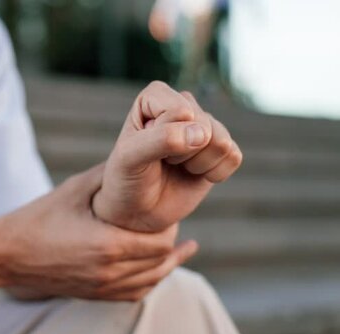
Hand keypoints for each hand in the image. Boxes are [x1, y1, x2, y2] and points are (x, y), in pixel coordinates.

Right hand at [0, 164, 197, 300]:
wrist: (7, 254)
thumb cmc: (39, 218)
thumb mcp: (75, 190)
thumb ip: (109, 176)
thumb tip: (137, 156)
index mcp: (108, 245)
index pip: (161, 243)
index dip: (171, 228)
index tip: (171, 213)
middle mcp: (110, 271)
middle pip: (160, 261)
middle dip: (172, 243)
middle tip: (174, 223)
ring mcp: (103, 287)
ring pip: (151, 280)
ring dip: (166, 263)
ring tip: (183, 248)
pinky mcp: (95, 295)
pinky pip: (135, 293)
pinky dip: (150, 279)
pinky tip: (156, 269)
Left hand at [92, 81, 242, 232]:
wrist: (136, 209)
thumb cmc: (128, 177)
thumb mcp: (131, 157)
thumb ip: (162, 139)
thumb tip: (202, 134)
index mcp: (156, 96)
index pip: (180, 111)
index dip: (163, 137)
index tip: (143, 148)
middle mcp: (184, 104)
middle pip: (204, 126)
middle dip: (181, 153)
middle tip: (160, 160)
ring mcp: (205, 126)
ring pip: (221, 142)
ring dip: (197, 164)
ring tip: (175, 166)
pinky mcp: (221, 149)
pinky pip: (233, 157)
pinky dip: (213, 174)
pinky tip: (193, 174)